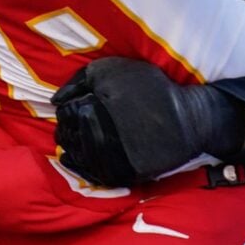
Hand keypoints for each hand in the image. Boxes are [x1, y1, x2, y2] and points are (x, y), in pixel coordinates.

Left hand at [53, 58, 243, 186]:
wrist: (188, 118)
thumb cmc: (151, 88)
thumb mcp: (115, 70)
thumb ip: (80, 80)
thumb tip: (55, 100)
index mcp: (97, 109)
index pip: (66, 114)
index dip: (67, 111)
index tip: (73, 109)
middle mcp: (102, 136)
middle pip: (69, 136)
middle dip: (67, 129)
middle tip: (72, 126)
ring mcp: (113, 159)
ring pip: (78, 156)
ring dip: (72, 147)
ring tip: (76, 139)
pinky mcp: (124, 174)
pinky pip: (93, 174)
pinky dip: (81, 166)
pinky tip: (75, 158)